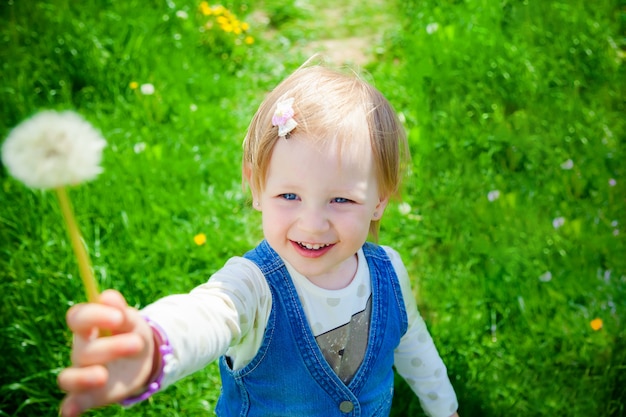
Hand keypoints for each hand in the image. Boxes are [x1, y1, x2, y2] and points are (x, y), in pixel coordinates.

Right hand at [57, 289, 155, 416]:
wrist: (142, 358)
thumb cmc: (131, 332)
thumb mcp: (132, 320)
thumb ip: (120, 310)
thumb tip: (107, 297)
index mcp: (89, 327)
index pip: (77, 317)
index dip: (94, 315)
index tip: (119, 317)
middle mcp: (81, 351)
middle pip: (84, 349)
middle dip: (112, 347)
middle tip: (137, 344)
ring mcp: (83, 374)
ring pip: (68, 378)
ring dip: (82, 378)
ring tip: (103, 376)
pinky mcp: (88, 396)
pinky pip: (72, 404)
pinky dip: (70, 408)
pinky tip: (71, 412)